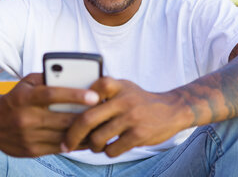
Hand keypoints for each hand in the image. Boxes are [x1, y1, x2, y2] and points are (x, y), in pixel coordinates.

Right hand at [0, 73, 99, 156]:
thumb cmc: (17, 97)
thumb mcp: (27, 83)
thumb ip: (48, 77)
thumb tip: (75, 76)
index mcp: (23, 97)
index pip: (51, 94)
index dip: (74, 95)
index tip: (95, 96)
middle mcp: (24, 118)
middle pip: (62, 119)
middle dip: (86, 116)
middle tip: (106, 112)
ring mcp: (27, 136)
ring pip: (63, 136)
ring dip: (84, 132)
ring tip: (101, 125)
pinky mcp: (30, 150)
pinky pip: (59, 148)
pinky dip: (75, 143)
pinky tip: (87, 136)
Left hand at [63, 78, 188, 157]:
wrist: (172, 110)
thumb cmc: (140, 100)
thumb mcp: (125, 87)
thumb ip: (104, 92)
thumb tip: (72, 105)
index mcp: (118, 86)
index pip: (89, 90)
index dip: (75, 102)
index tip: (65, 113)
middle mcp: (124, 100)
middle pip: (86, 119)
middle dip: (72, 135)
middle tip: (65, 143)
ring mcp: (131, 118)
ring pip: (97, 138)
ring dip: (92, 146)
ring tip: (95, 144)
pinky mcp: (138, 135)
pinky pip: (112, 150)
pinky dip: (107, 152)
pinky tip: (111, 147)